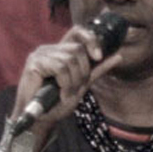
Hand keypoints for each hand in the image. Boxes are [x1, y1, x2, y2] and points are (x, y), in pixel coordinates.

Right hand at [9, 23, 125, 138]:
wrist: (40, 119)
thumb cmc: (57, 103)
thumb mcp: (82, 85)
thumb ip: (97, 69)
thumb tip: (118, 56)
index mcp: (60, 51)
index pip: (77, 32)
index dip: (91, 39)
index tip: (98, 57)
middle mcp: (49, 49)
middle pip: (77, 48)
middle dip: (82, 71)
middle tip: (75, 88)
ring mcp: (40, 54)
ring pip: (70, 59)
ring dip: (73, 81)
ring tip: (66, 94)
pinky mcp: (34, 62)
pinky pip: (60, 67)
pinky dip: (65, 83)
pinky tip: (60, 93)